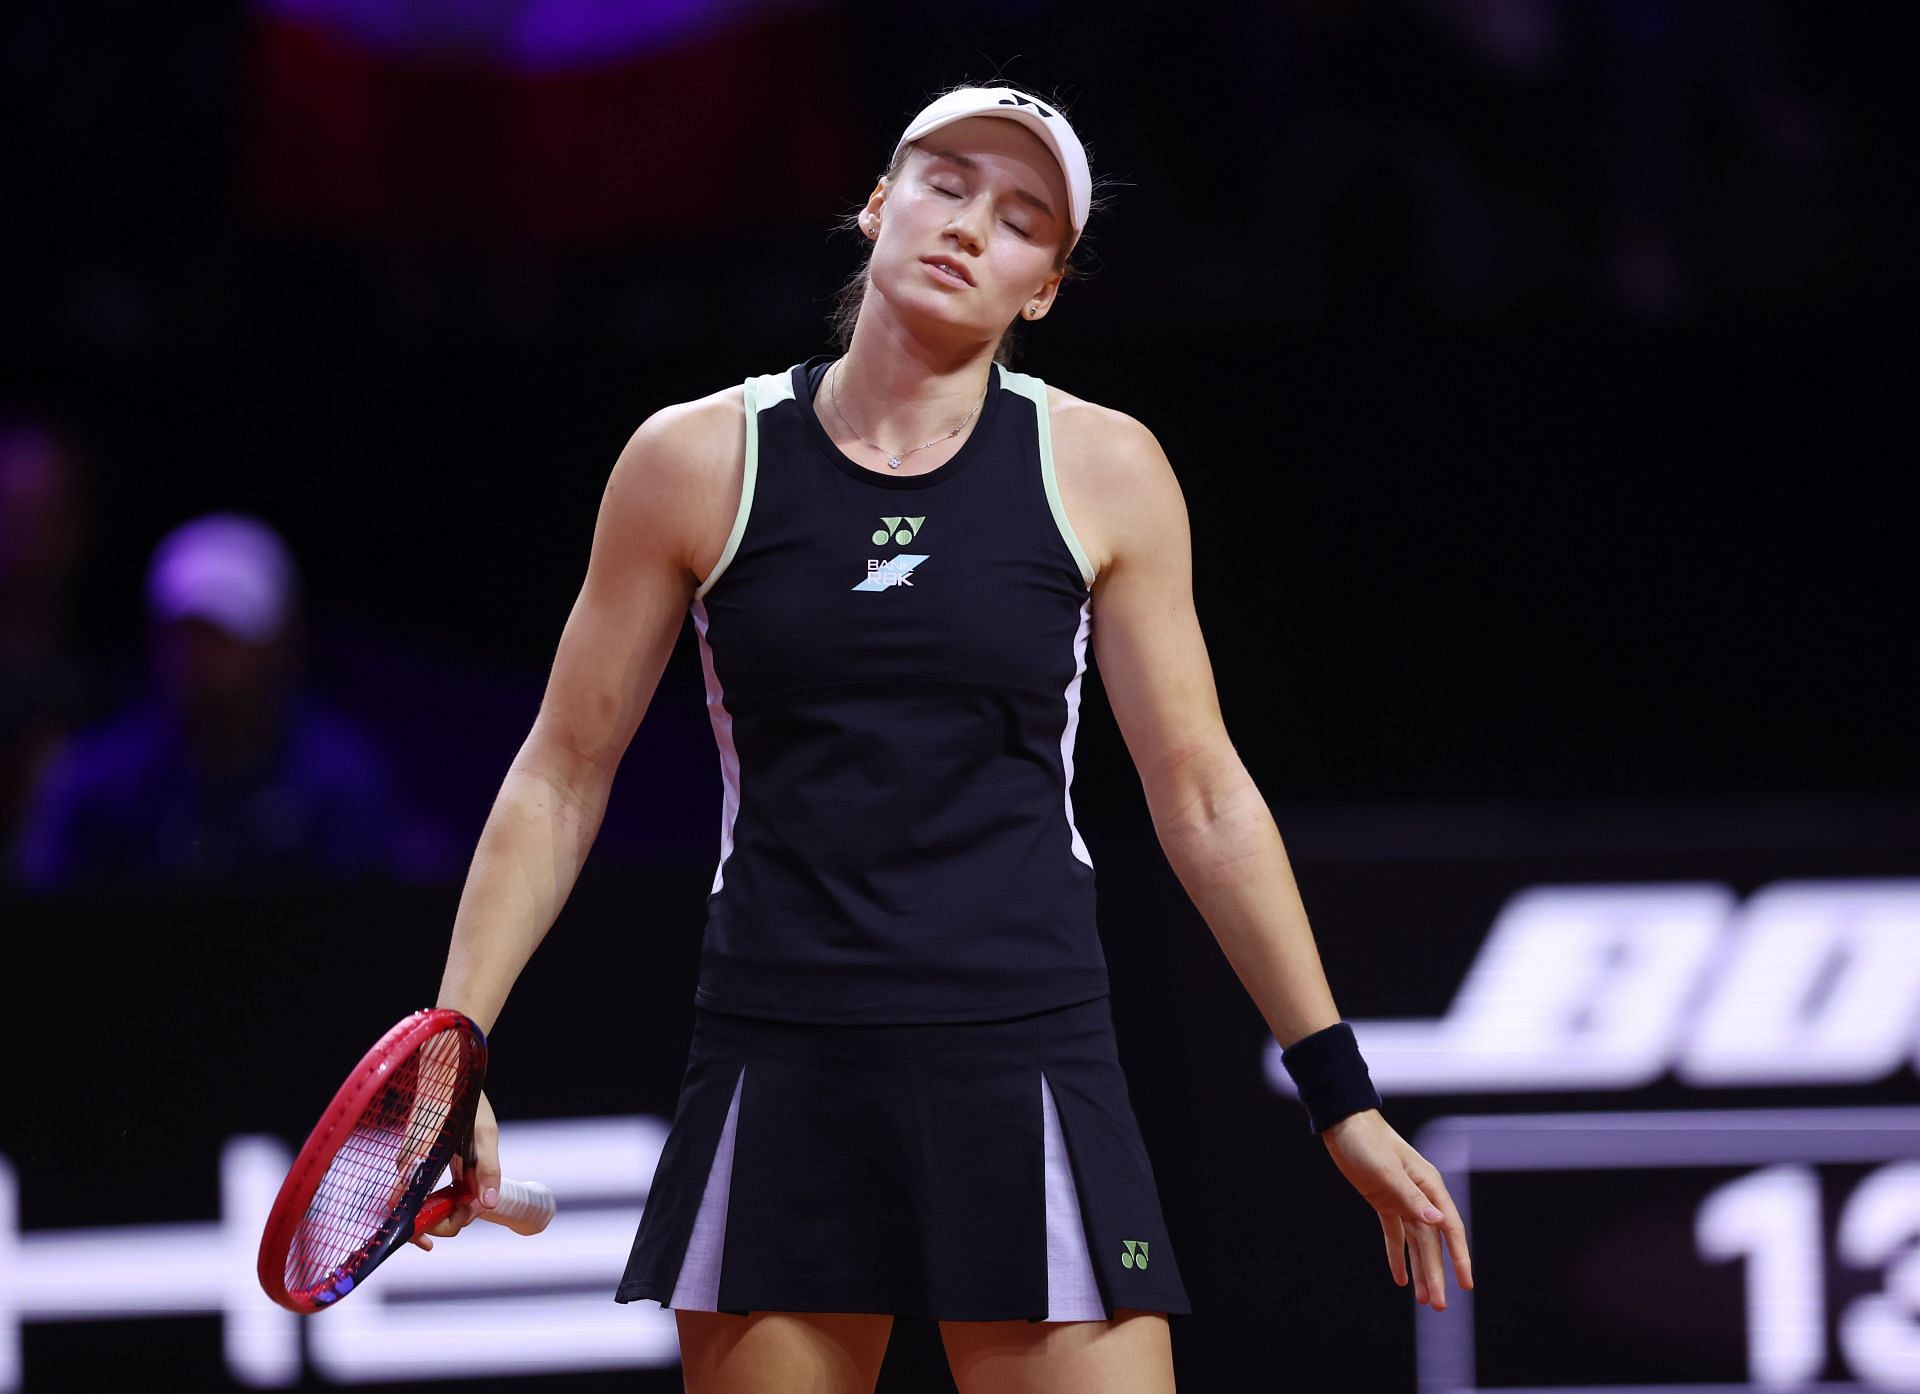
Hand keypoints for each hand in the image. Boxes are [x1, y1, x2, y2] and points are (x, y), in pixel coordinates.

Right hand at [409, 1090, 501, 1250]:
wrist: (449, 1071)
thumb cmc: (465, 1099)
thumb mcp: (485, 1134)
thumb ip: (487, 1170)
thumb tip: (488, 1205)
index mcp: (417, 1162)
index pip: (403, 1211)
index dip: (415, 1232)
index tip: (433, 1243)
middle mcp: (408, 1167)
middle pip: (416, 1212)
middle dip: (444, 1220)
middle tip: (473, 1209)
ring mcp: (413, 1165)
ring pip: (424, 1203)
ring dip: (448, 1210)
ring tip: (474, 1199)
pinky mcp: (421, 1162)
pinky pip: (428, 1191)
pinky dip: (445, 1200)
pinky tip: (463, 1196)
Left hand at [1320, 1108, 1473, 1309]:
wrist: (1343, 1124)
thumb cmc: (1368, 1141)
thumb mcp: (1387, 1170)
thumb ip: (1412, 1197)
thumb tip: (1438, 1222)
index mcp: (1429, 1186)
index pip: (1450, 1228)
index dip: (1459, 1257)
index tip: (1467, 1283)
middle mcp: (1420, 1196)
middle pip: (1432, 1243)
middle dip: (1437, 1274)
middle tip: (1438, 1305)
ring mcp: (1402, 1200)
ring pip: (1416, 1244)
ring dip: (1421, 1270)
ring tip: (1425, 1300)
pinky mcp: (1384, 1202)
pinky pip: (1395, 1235)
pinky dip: (1396, 1256)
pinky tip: (1400, 1279)